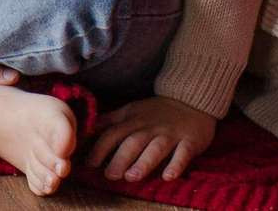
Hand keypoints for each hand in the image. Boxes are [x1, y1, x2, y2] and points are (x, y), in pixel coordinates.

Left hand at [85, 94, 215, 182]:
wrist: (191, 99)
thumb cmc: (156, 111)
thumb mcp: (131, 111)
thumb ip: (110, 121)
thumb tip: (86, 129)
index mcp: (133, 120)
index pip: (113, 133)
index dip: (100, 148)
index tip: (89, 164)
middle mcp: (150, 127)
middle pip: (133, 142)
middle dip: (120, 158)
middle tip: (109, 175)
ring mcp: (170, 134)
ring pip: (156, 148)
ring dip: (143, 163)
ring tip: (132, 177)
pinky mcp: (189, 141)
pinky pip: (183, 154)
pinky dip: (176, 165)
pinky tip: (168, 176)